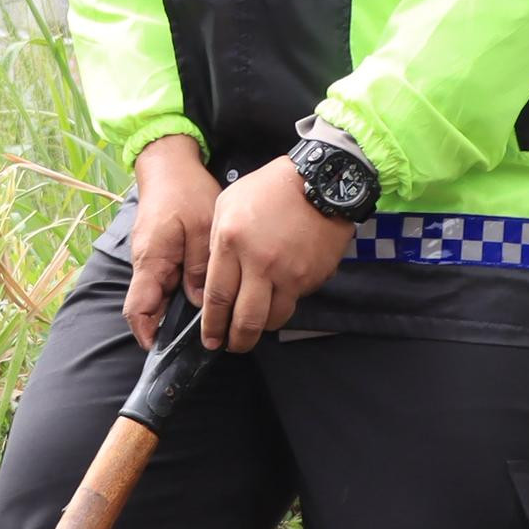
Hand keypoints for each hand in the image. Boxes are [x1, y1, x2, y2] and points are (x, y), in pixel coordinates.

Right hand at [123, 135, 220, 344]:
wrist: (169, 163)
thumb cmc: (185, 190)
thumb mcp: (202, 227)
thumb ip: (200, 266)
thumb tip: (201, 302)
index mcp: (151, 260)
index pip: (138, 310)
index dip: (147, 334)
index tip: (165, 351)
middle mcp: (145, 263)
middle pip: (150, 307)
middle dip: (170, 326)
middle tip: (205, 338)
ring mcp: (151, 258)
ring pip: (161, 295)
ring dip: (179, 309)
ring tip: (211, 319)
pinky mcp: (159, 251)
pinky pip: (167, 280)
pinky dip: (182, 291)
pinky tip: (205, 292)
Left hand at [199, 159, 350, 351]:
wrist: (320, 182)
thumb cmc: (269, 189)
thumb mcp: (228, 204)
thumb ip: (217, 243)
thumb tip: (213, 278)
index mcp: (231, 242)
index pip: (217, 297)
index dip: (212, 325)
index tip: (209, 338)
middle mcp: (259, 262)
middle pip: (245, 319)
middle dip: (236, 340)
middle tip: (231, 346)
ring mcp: (289, 272)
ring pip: (273, 319)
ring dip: (260, 329)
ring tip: (253, 329)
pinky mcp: (312, 277)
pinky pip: (294, 302)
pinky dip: (283, 307)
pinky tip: (276, 301)